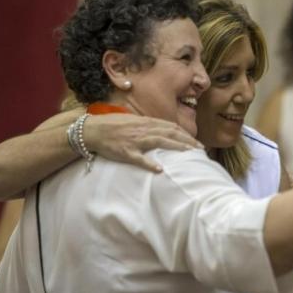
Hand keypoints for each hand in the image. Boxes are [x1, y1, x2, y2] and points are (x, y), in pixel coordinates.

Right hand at [83, 114, 203, 171]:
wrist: (92, 130)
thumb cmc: (112, 125)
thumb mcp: (133, 122)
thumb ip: (148, 126)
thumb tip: (163, 130)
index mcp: (146, 123)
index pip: (171, 127)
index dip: (185, 134)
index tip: (196, 142)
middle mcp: (143, 130)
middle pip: (170, 133)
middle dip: (187, 141)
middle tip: (200, 149)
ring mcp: (135, 141)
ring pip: (160, 142)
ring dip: (176, 147)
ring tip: (189, 153)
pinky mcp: (126, 152)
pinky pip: (139, 159)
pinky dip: (149, 164)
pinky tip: (159, 170)